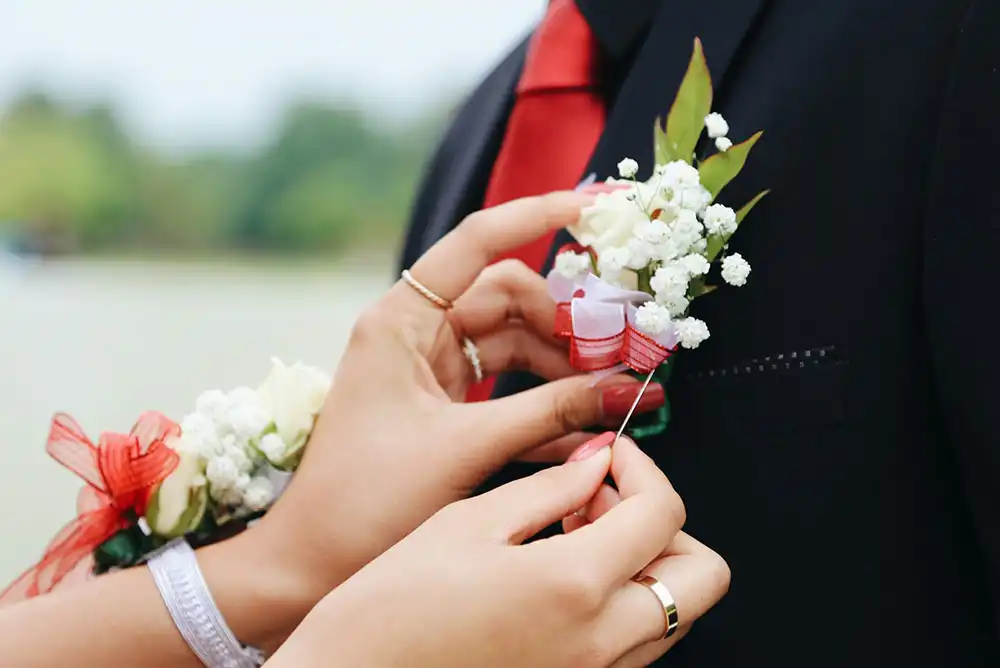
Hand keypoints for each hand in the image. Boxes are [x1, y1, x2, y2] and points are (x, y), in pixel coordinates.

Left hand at [245, 192, 665, 606]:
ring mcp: (430, 371)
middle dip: (567, 324)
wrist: (311, 563)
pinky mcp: (443, 408)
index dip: (537, 216)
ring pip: (515, 345)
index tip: (594, 206)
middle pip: (509, 299)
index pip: (477, 242)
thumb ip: (550, 413)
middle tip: (620, 356)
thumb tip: (626, 389)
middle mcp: (415, 334)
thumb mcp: (465, 448)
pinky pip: (506, 390)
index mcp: (402, 321)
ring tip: (612, 399)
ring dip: (563, 369)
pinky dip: (544, 405)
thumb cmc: (366, 500)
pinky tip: (586, 431)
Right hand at [268, 435, 729, 667]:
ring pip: (676, 613)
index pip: (664, 512)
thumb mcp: (467, 524)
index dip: (642, 467)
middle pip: (703, 576)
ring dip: (646, 563)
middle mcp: (602, 641)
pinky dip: (623, 602)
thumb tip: (598, 463)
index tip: (610, 454)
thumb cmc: (390, 610)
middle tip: (606, 500)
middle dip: (666, 524)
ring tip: (578, 537)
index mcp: (575, 584)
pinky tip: (565, 578)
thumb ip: (549, 489)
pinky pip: (637, 645)